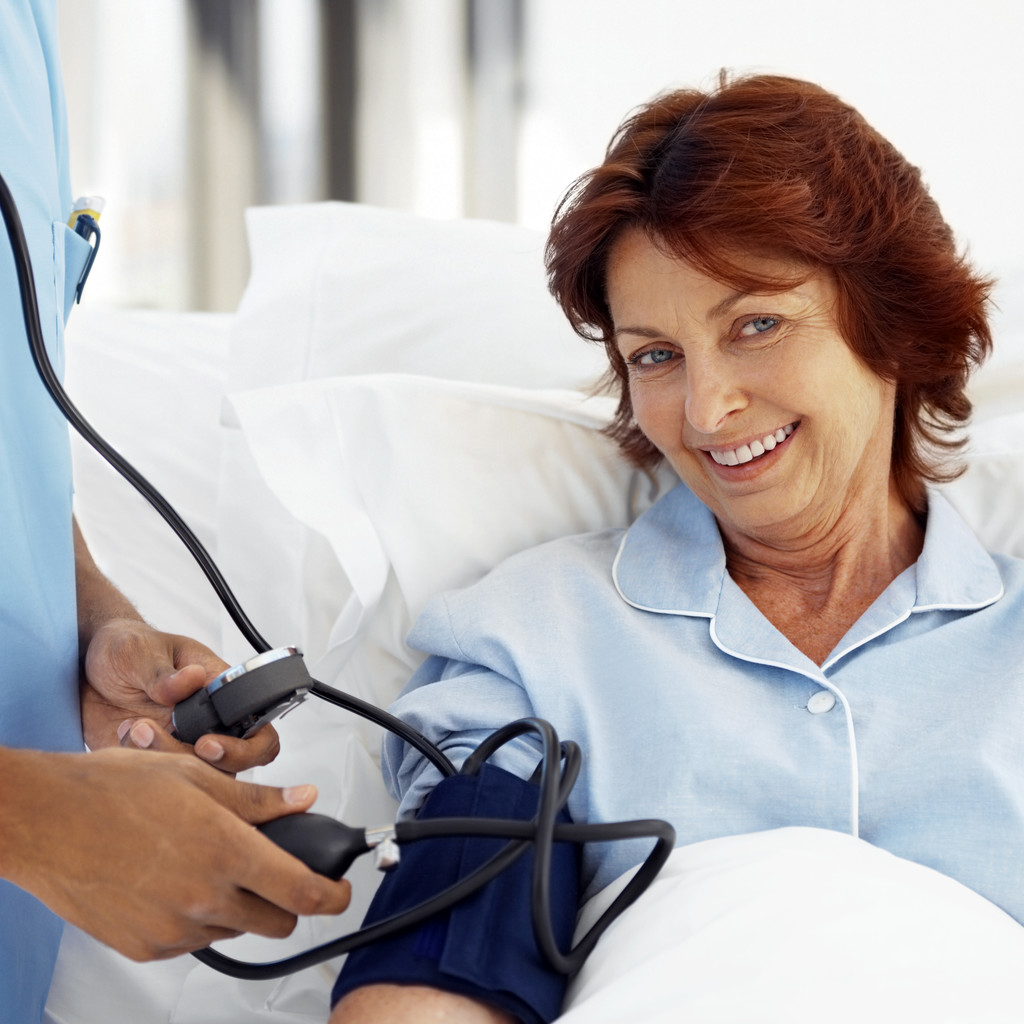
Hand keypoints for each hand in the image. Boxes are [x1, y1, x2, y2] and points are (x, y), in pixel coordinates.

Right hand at [2, 747, 351, 961]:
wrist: (44, 821)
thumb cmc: (113, 791)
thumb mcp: (197, 777)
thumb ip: (259, 799)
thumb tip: (302, 798)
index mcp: (226, 851)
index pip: (303, 892)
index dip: (333, 896)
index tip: (341, 891)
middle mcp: (204, 897)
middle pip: (276, 921)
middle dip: (286, 900)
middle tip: (272, 870)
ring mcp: (173, 928)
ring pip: (233, 928)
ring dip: (236, 904)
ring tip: (204, 861)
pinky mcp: (145, 946)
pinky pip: (191, 939)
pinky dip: (196, 916)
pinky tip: (174, 880)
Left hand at [81, 617, 279, 772]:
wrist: (87, 670)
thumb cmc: (126, 649)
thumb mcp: (140, 651)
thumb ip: (164, 672)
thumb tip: (192, 679)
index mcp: (219, 690)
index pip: (256, 727)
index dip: (243, 747)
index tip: (205, 744)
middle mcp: (208, 722)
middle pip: (231, 763)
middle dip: (195, 760)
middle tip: (155, 734)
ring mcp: (182, 743)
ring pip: (195, 776)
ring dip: (162, 759)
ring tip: (133, 728)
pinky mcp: (154, 759)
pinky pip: (159, 779)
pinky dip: (138, 764)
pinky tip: (123, 733)